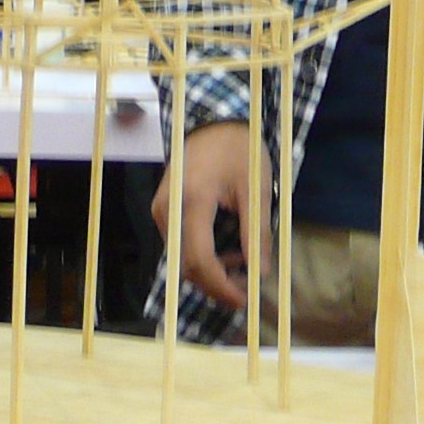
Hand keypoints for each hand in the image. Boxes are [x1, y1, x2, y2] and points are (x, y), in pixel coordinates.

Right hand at [158, 120, 261, 308]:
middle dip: (216, 284)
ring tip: (244, 264)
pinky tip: (228, 251)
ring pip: (182, 258)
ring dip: (211, 271)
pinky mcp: (163, 212)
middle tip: (248, 290)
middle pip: (186, 265)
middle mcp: (167, 211)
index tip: (245, 301)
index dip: (221, 287)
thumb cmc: (238, 149)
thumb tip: (262, 273)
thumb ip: (257, 233)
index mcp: (192, 201)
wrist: (213, 122)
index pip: (199, 260)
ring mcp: (161, 212)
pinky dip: (203, 256)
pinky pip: (180, 245)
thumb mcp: (255, 189)